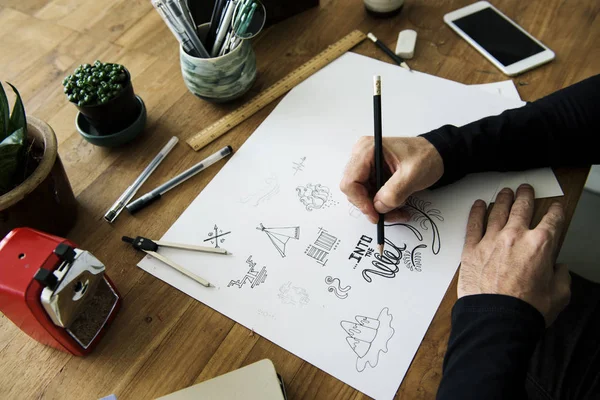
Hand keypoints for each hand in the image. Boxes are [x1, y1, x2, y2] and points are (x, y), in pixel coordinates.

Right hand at [340, 136, 443, 223]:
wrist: (437, 155)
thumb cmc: (426, 156)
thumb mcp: (413, 174)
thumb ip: (394, 192)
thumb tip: (379, 207)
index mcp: (367, 150)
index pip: (350, 181)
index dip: (360, 201)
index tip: (375, 214)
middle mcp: (362, 157)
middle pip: (354, 191)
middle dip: (372, 206)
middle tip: (389, 214)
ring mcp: (366, 167)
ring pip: (363, 197)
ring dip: (380, 208)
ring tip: (399, 210)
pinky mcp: (372, 176)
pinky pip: (371, 196)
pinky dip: (383, 205)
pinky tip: (398, 205)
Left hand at [460, 184, 570, 325]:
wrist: (497, 319)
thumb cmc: (526, 309)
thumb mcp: (558, 294)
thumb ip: (561, 277)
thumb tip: (559, 269)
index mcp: (540, 245)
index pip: (552, 220)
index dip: (556, 211)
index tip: (556, 207)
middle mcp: (515, 236)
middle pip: (522, 208)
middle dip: (526, 196)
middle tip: (525, 189)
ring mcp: (491, 240)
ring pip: (498, 211)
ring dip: (503, 199)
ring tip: (505, 192)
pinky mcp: (471, 249)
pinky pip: (473, 224)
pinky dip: (476, 212)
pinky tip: (479, 205)